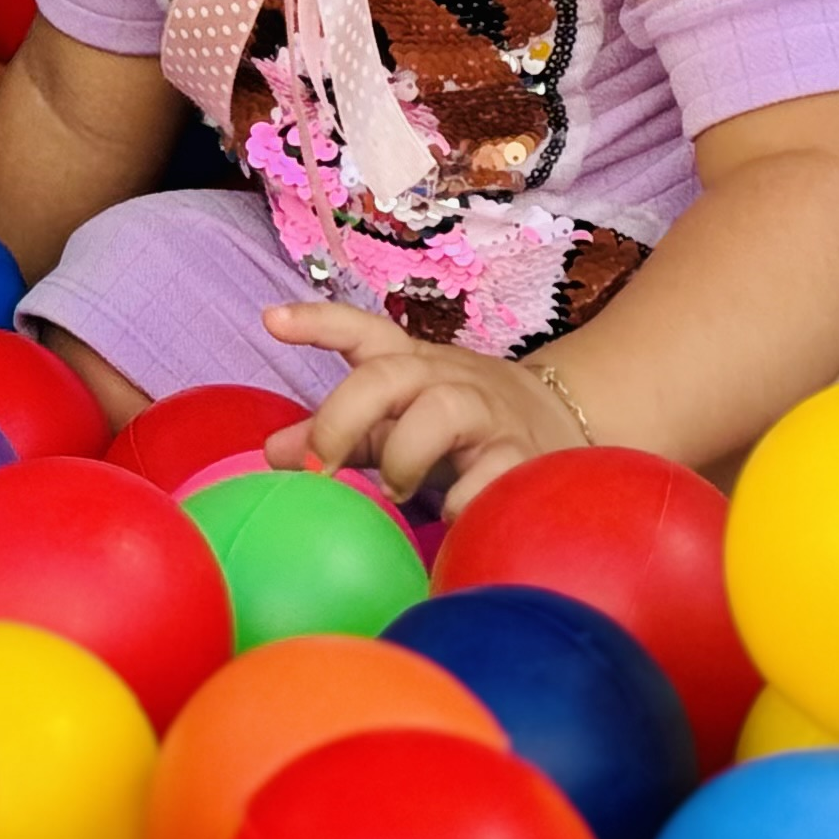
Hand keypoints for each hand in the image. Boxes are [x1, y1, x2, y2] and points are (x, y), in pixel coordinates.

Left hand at [262, 303, 587, 512]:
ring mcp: (488, 414)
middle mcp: (447, 379)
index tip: (272, 322)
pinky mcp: (523, 456)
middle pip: (386, 374)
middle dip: (342, 416)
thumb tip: (273, 454)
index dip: (318, 323)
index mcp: (411, 364)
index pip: (363, 331)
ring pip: (440, 411)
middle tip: (321, 465)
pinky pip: (490, 473)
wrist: (566, 423)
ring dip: (404, 455)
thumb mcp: (400, 420)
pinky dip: (462, 499)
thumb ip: (344, 434)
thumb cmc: (461, 427)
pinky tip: (451, 516)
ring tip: (394, 493)